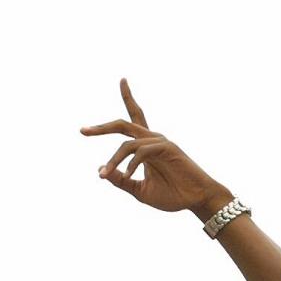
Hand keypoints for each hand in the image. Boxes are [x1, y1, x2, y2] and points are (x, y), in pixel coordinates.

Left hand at [80, 79, 231, 217]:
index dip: (129, 98)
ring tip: (104, 174)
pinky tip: (126, 175)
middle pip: (123, 124)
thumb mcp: (140, 191)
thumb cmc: (173, 196)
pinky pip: (140, 151)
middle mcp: (152, 139)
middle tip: (83, 130)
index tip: (122, 80)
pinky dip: (130, 164)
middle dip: (102, 127)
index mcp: (147, 147)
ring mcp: (160, 142)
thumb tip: (102, 172)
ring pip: (126, 143)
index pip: (135, 117)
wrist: (197, 200)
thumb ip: (122, 181)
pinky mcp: (167, 147)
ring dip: (113, 159)